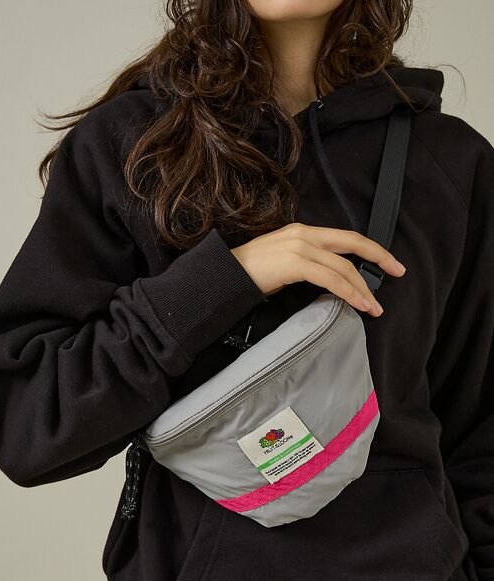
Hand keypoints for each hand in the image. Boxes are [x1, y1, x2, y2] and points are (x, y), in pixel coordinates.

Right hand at [230, 222, 406, 316]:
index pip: (344, 237)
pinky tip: (358, 303)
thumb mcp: (283, 263)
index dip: (370, 248)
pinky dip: (348, 292)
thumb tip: (330, 280)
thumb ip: (307, 264)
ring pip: (343, 266)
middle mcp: (303, 234)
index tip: (389, 262)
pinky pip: (330, 278)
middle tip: (398, 272)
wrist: (224, 276)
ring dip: (362, 288)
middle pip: (351, 243)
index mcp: (302, 232)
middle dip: (379, 258)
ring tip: (374, 306)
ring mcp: (299, 246)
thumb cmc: (250, 274)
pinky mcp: (294, 262)